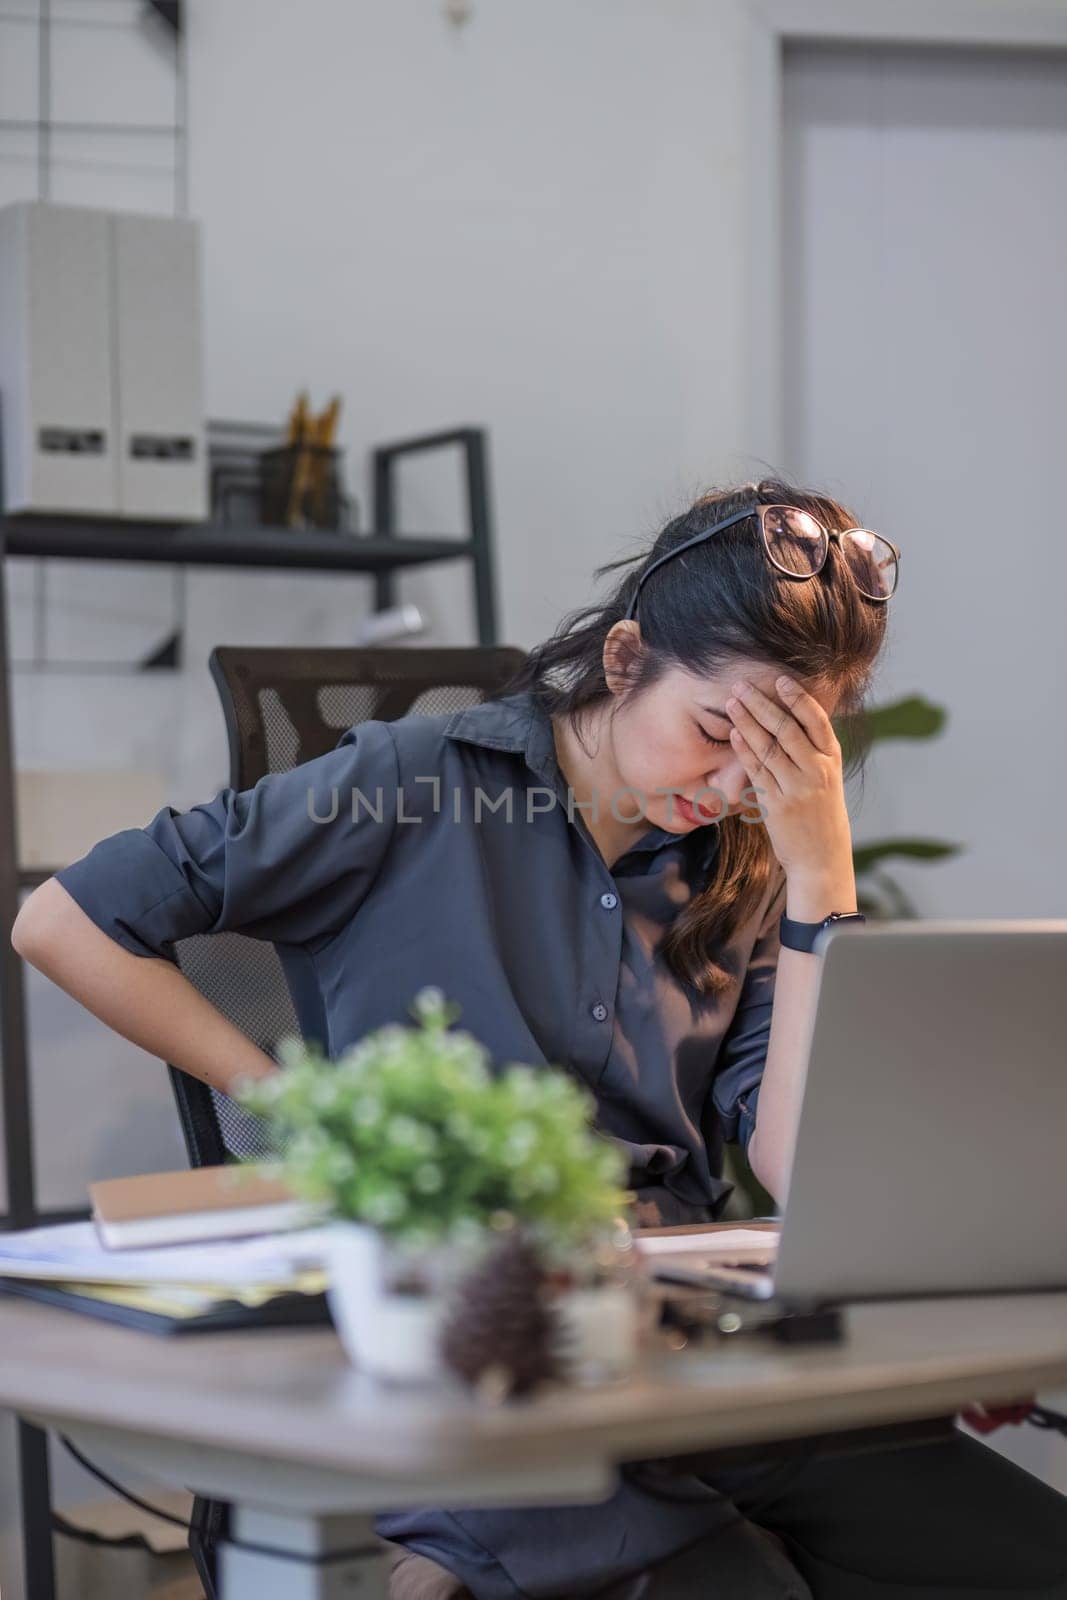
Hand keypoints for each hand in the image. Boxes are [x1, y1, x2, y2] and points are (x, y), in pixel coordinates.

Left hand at [724, 675, 853, 882]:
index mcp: (833, 762)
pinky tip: (733, 734)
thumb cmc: (822, 817)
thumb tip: (791, 720)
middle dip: (762, 704)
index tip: (779, 680)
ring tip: (732, 702)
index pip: (817, 721)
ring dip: (747, 722)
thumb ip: (813, 754)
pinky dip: (744, 751)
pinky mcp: (777, 806)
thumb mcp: (828, 781)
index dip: (798, 698)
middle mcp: (817, 772)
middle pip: (787, 729)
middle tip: (742, 685)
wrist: (822, 860)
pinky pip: (757, 772)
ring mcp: (797, 789)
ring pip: (769, 747)